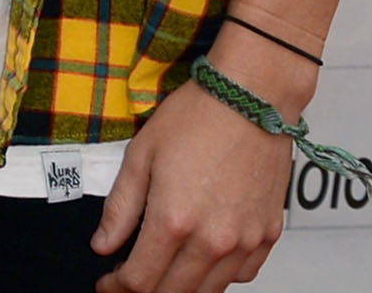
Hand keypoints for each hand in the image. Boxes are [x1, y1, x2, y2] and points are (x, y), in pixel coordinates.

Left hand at [91, 47, 297, 291]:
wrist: (252, 99)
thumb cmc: (194, 118)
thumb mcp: (140, 156)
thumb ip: (120, 208)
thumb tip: (102, 246)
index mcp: (174, 221)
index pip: (140, 280)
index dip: (117, 288)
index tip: (107, 284)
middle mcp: (212, 241)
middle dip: (146, 291)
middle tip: (128, 280)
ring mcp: (245, 241)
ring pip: (210, 291)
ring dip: (182, 288)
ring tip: (163, 272)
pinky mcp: (269, 234)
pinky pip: (243, 274)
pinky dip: (220, 277)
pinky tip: (203, 260)